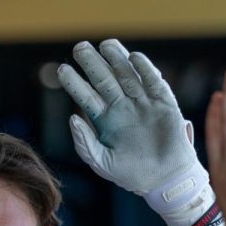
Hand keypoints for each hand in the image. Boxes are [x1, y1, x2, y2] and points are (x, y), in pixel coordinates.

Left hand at [58, 39, 222, 225]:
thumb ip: (84, 142)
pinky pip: (153, 82)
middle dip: (92, 63)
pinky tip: (133, 57)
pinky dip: (145, 69)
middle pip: (104, 79)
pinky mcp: (164, 104)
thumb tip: (72, 118)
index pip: (86, 96)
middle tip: (80, 47)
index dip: (75, 83)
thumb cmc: (130, 174)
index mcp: (105, 120)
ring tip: (105, 45)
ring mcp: (143, 103)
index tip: (61, 70)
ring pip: (127, 75)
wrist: (164, 180)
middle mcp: (122, 107)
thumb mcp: (101, 162)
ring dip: (117, 59)